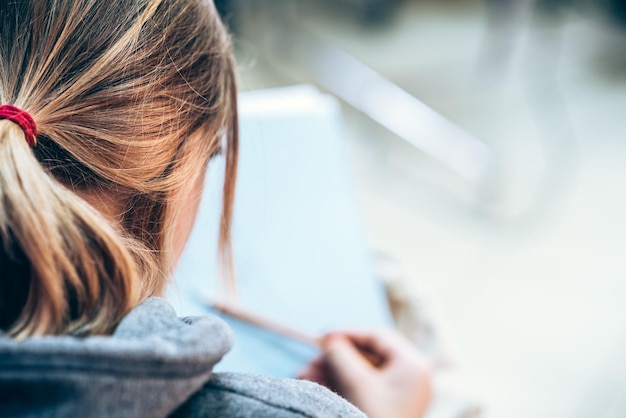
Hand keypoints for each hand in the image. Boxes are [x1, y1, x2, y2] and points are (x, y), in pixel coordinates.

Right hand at [298, 330, 431, 417]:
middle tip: (310, 362)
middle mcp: (410, 375)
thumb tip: (330, 341)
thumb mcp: (356, 382)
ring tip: (305, 377)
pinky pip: (362, 387)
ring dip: (331, 372)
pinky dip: (339, 385)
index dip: (347, 333)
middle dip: (334, 358)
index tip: (322, 337)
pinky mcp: (387, 406)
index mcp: (412, 364)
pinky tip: (315, 387)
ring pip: (360, 371)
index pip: (377, 336)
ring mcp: (400, 392)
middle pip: (367, 354)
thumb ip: (341, 354)